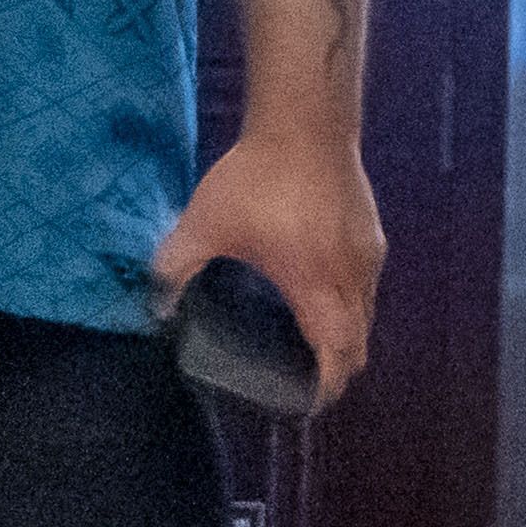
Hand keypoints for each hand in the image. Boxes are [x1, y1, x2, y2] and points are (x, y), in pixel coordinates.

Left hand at [146, 121, 389, 407]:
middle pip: (359, 341)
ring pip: (367, 313)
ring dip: (344, 333)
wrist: (306, 122)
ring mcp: (369, 254)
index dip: (326, 387)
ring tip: (309, 338)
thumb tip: (154, 306)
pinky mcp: (371, 232)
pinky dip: (348, 302)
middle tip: (304, 377)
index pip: (338, 355)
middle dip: (336, 366)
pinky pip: (366, 284)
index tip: (306, 404)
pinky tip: (317, 287)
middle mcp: (354, 278)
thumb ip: (174, 267)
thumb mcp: (203, 224)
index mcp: (317, 288)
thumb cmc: (258, 178)